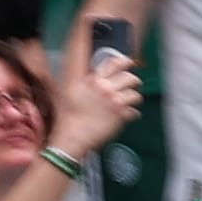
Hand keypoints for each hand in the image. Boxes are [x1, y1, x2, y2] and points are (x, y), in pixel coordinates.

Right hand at [48, 42, 140, 158]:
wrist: (70, 139)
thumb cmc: (66, 118)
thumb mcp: (67, 92)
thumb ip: (79, 80)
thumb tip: (85, 70)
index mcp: (91, 81)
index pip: (113, 63)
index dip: (124, 61)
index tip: (128, 63)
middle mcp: (104, 88)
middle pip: (129, 77)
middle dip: (131, 82)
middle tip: (129, 86)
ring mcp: (114, 101)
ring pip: (135, 94)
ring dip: (133, 99)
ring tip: (128, 103)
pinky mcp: (121, 115)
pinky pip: (135, 111)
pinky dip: (132, 114)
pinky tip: (126, 116)